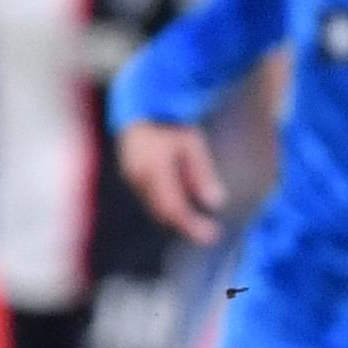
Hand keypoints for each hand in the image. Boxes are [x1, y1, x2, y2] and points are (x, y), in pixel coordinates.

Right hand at [115, 118, 224, 246]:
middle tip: (208, 234)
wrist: (142, 112)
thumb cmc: (172, 126)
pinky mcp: (131, 179)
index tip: (211, 235)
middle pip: (163, 212)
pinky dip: (167, 207)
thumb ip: (202, 174)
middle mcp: (139, 178)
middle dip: (185, 225)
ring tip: (198, 224)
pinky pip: (150, 200)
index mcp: (155, 169)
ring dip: (176, 218)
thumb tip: (216, 203)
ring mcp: (131, 179)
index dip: (191, 225)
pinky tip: (182, 208)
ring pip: (155, 208)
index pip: (173, 207)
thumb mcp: (193, 145)